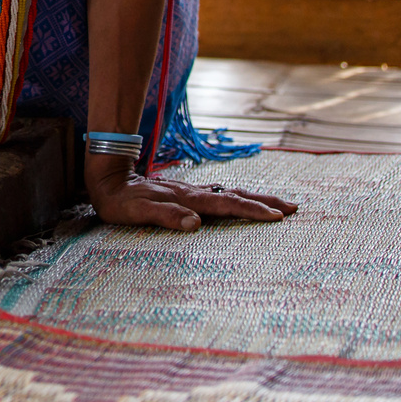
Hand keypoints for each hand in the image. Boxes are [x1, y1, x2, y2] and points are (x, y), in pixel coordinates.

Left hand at [85, 155, 296, 230]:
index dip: (251, 211)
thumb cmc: (120, 200)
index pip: (226, 205)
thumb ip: (166, 216)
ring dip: (256, 199)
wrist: (106, 177)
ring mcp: (191, 193)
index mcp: (187, 199)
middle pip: (236, 197)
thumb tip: (195, 224)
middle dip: (265, 202)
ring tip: (279, 205)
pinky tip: (243, 201)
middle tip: (294, 208)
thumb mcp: (137, 211)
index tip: (276, 217)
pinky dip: (238, 199)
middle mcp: (193, 194)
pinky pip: (219, 197)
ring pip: (230, 195)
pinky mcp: (186, 195)